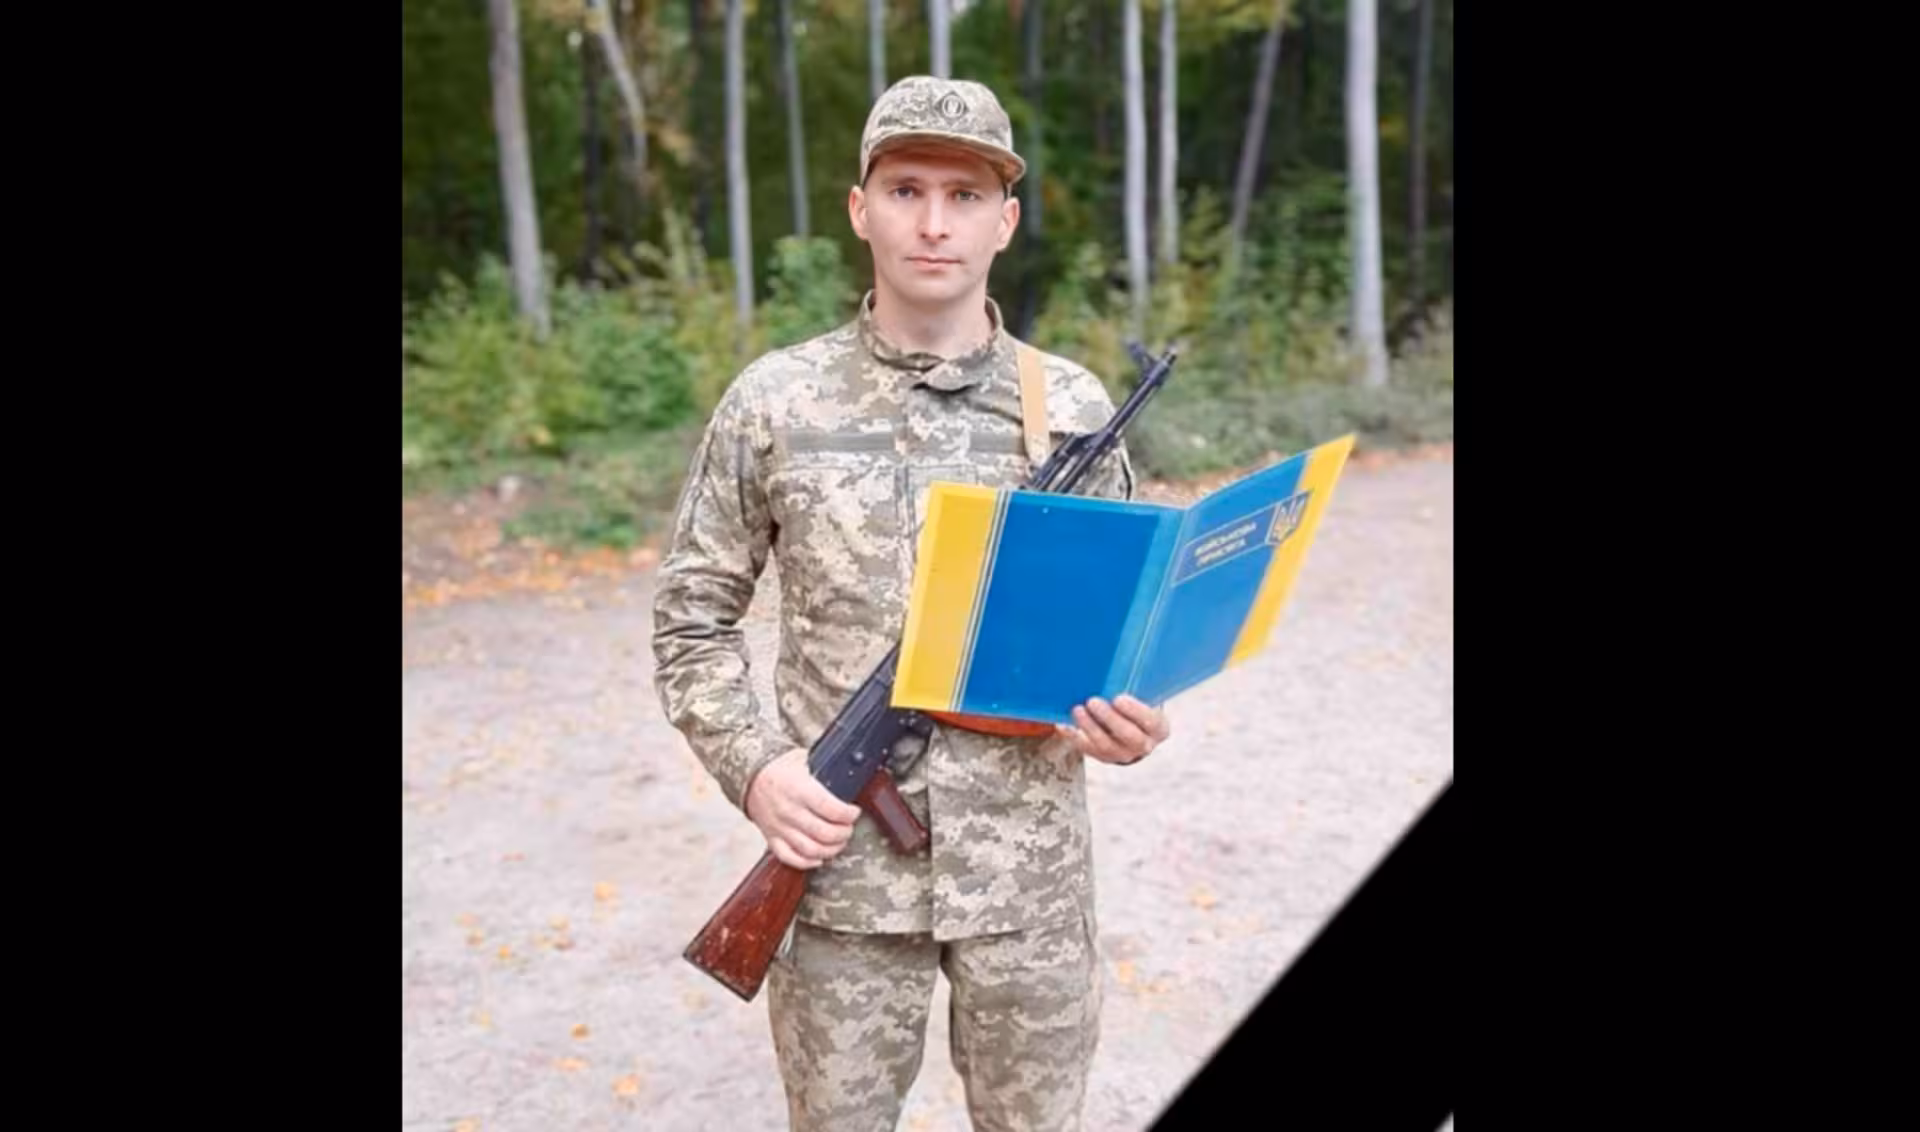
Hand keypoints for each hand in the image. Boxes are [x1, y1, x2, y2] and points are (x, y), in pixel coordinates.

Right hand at [745, 748, 861, 868]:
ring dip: (831, 850)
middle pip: (824, 833)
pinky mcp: (771, 838)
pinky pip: (790, 858)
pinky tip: (819, 857)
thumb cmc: (781, 768)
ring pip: (810, 850)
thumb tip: (849, 781)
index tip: (854, 812)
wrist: (751, 775)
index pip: (831, 809)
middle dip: (844, 833)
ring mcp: (779, 827)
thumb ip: (825, 773)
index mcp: (798, 789)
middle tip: (849, 828)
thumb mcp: (805, 761)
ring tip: (838, 842)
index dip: (848, 815)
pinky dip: (807, 862)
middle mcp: (789, 811)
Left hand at [1055, 694, 1169, 764]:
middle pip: (1128, 736)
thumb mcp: (1145, 697)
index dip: (1135, 711)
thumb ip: (1137, 686)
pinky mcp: (1103, 756)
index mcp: (1158, 728)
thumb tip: (1121, 662)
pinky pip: (1087, 749)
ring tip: (1077, 710)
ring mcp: (1123, 754)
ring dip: (1090, 727)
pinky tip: (1064, 725)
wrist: (1133, 731)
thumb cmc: (1138, 705)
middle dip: (1109, 719)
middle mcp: (1144, 745)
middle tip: (1093, 702)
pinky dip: (1074, 737)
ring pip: (1106, 745)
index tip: (1118, 698)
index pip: (1151, 721)